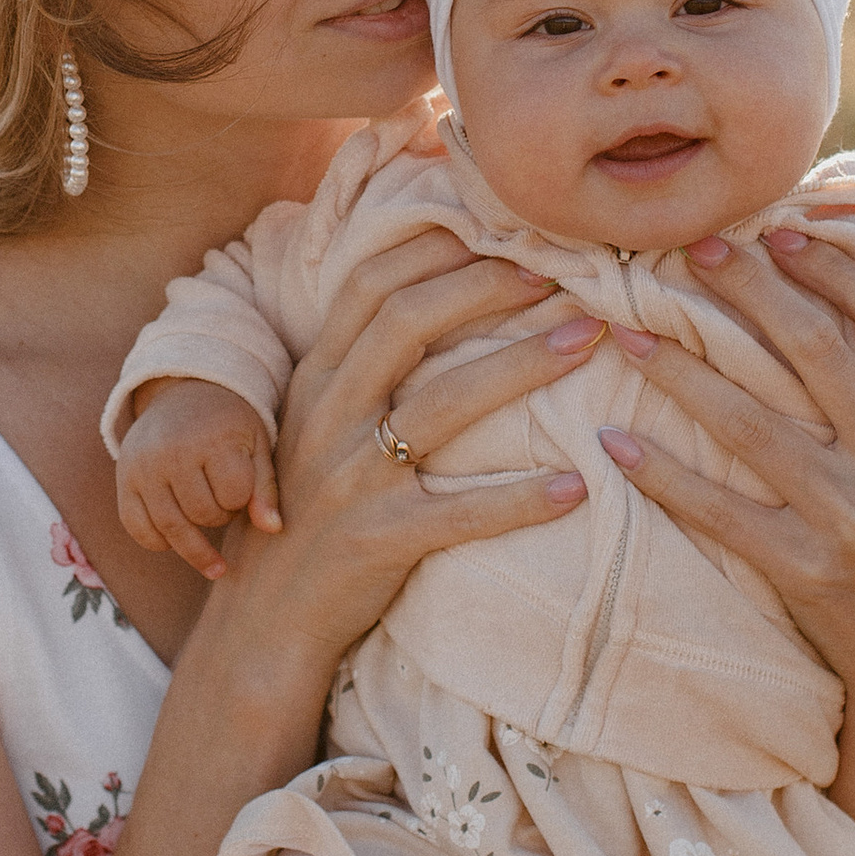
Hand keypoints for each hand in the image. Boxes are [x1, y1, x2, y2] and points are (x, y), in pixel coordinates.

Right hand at [118, 382, 281, 578]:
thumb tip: (273, 530)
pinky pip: (138, 529)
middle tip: (222, 498)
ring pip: (171, 528)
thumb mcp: (256, 445)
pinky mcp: (124, 480)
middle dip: (220, 516)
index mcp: (211, 439)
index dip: (242, 499)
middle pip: (203, 514)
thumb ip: (265, 489)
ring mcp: (143, 468)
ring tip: (208, 535)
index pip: (234, 495)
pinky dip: (159, 542)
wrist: (183, 391)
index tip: (240, 484)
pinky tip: (175, 536)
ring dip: (195, 540)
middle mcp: (172, 452)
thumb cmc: (227, 425)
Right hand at [205, 228, 607, 701]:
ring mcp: (349, 479)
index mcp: (315, 380)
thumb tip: (431, 301)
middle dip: (489, 285)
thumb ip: (359, 367)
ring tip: (590, 341)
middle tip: (565, 274)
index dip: (441, 249)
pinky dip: (518, 499)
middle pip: (408, 321)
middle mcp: (327, 416)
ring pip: (442, 402)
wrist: (264, 621)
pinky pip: (458, 512)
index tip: (510, 234)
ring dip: (523, 364)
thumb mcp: (315, 426)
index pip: (372, 285)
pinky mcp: (377, 541)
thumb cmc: (306, 514)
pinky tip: (576, 487)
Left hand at [593, 222, 854, 855]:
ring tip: (624, 331)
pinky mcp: (807, 571)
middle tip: (687, 249)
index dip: (827, 264)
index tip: (774, 232)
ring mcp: (852, 517)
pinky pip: (718, 509)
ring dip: (680, 368)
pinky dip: (661, 473)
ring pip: (751, 421)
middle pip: (811, 347)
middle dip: (745, 289)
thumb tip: (829, 303)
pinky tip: (613, 441)